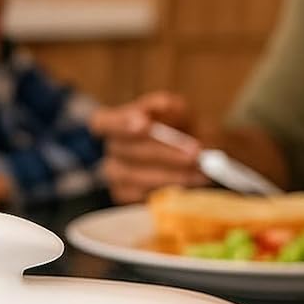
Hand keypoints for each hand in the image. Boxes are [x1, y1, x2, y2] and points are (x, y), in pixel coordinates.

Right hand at [89, 91, 205, 203]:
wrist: (198, 158)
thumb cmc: (184, 131)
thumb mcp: (183, 113)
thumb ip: (172, 108)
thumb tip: (164, 105)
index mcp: (116, 122)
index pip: (102, 122)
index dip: (120, 123)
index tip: (145, 124)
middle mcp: (112, 148)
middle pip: (126, 151)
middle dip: (162, 152)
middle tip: (195, 153)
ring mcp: (116, 175)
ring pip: (135, 176)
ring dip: (171, 174)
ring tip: (201, 170)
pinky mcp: (127, 197)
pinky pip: (143, 197)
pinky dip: (170, 189)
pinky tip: (192, 183)